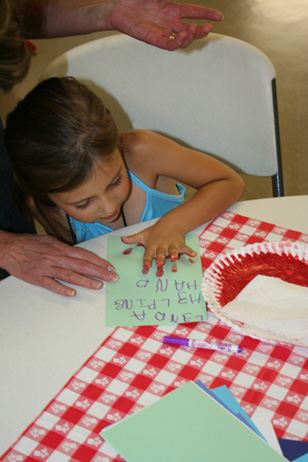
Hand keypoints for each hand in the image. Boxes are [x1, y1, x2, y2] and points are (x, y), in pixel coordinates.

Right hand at [0, 231, 117, 296]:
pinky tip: (72, 293)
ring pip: (70, 274)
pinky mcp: (37, 277)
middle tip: (112, 278)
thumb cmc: (30, 244)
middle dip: (99, 272)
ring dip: (85, 280)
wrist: (10, 248)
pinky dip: (62, 288)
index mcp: (61, 248)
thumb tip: (78, 254)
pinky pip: (51, 284)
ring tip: (98, 286)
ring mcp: (47, 267)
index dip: (99, 262)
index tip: (110, 268)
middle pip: (82, 265)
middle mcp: (57, 257)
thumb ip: (64, 248)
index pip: (85, 255)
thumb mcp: (50, 241)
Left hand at [109, 0, 222, 49]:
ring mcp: (162, 31)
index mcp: (171, 9)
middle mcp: (169, 22)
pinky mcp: (154, 39)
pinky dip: (177, 42)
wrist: (117, 7)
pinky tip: (181, 35)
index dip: (207, 14)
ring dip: (190, 37)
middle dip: (202, 30)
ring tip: (192, 30)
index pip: (194, 12)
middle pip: (191, 29)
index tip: (220, 17)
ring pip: (182, 39)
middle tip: (209, 28)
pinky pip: (169, 45)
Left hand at [121, 222, 195, 267]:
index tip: (146, 265)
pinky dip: (189, 251)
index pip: (148, 253)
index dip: (147, 259)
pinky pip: (184, 248)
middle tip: (160, 263)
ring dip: (173, 254)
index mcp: (152, 245)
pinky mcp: (179, 244)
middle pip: (161, 253)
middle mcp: (162, 245)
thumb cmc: (155, 232)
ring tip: (174, 257)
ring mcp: (171, 244)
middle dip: (161, 258)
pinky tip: (193, 254)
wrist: (170, 223)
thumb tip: (122, 239)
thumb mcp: (143, 234)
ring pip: (172, 250)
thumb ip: (133, 238)